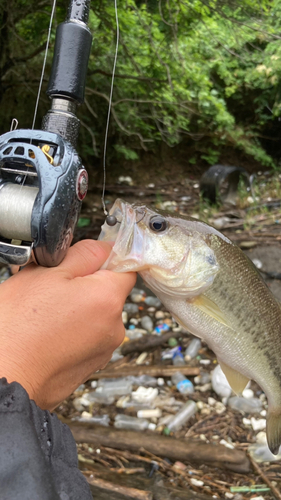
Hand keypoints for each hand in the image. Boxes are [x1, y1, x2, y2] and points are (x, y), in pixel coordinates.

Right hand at [0, 240, 135, 409]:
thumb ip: (84, 254)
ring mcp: (102, 350)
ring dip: (75, 310)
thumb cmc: (18, 329)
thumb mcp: (46, 273)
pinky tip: (46, 333)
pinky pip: (86, 338)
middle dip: (84, 286)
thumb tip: (106, 248)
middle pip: (108, 292)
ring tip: (44, 315)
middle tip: (51, 288)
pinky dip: (71, 332)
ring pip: (95, 315)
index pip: (126, 266)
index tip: (85, 261)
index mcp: (108, 298)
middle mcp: (114, 327)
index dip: (104, 260)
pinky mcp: (89, 366)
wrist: (4, 377)